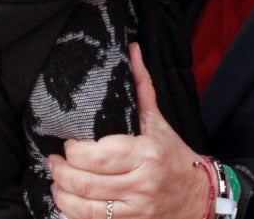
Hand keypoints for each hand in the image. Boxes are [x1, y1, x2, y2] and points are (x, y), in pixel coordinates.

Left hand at [49, 43, 210, 218]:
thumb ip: (141, 86)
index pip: (99, 155)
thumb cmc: (174, 155)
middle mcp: (141, 182)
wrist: (199, 196)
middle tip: (54, 161)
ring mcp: (135, 208)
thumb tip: (131, 50)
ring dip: (61, 193)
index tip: (68, 144)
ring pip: (83, 206)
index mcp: (147, 153)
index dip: (75, 151)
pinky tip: (67, 199)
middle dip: (61, 171)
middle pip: (85, 181)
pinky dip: (72, 212)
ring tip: (56, 180)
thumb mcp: (158, 121)